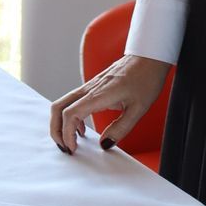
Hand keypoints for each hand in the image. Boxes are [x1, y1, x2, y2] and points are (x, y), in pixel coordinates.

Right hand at [50, 54, 170, 154]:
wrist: (149, 56)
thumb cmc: (146, 78)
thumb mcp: (139, 108)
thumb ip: (121, 128)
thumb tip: (104, 145)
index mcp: (99, 94)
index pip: (70, 114)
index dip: (67, 134)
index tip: (73, 149)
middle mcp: (90, 88)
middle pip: (58, 108)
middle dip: (56, 130)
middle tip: (66, 147)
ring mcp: (90, 86)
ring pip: (63, 103)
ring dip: (60, 123)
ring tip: (71, 141)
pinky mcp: (93, 86)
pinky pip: (73, 101)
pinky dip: (70, 116)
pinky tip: (82, 128)